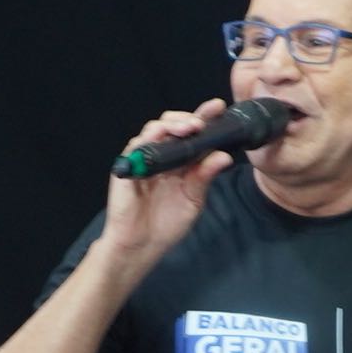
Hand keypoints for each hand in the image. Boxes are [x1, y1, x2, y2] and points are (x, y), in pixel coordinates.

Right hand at [98, 100, 238, 264]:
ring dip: (172, 125)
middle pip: (172, 124)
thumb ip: (205, 176)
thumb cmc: (166, 223)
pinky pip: (136, 146)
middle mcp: (162, 155)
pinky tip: (163, 140)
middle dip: (188, 117)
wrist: (142, 245)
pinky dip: (150, 140)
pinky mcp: (128, 166)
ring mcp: (143, 158)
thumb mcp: (193, 199)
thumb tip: (224, 155)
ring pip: (154, 129)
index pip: (192, 133)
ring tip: (190, 128)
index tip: (218, 107)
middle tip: (203, 122)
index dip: (204, 117)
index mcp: (180, 160)